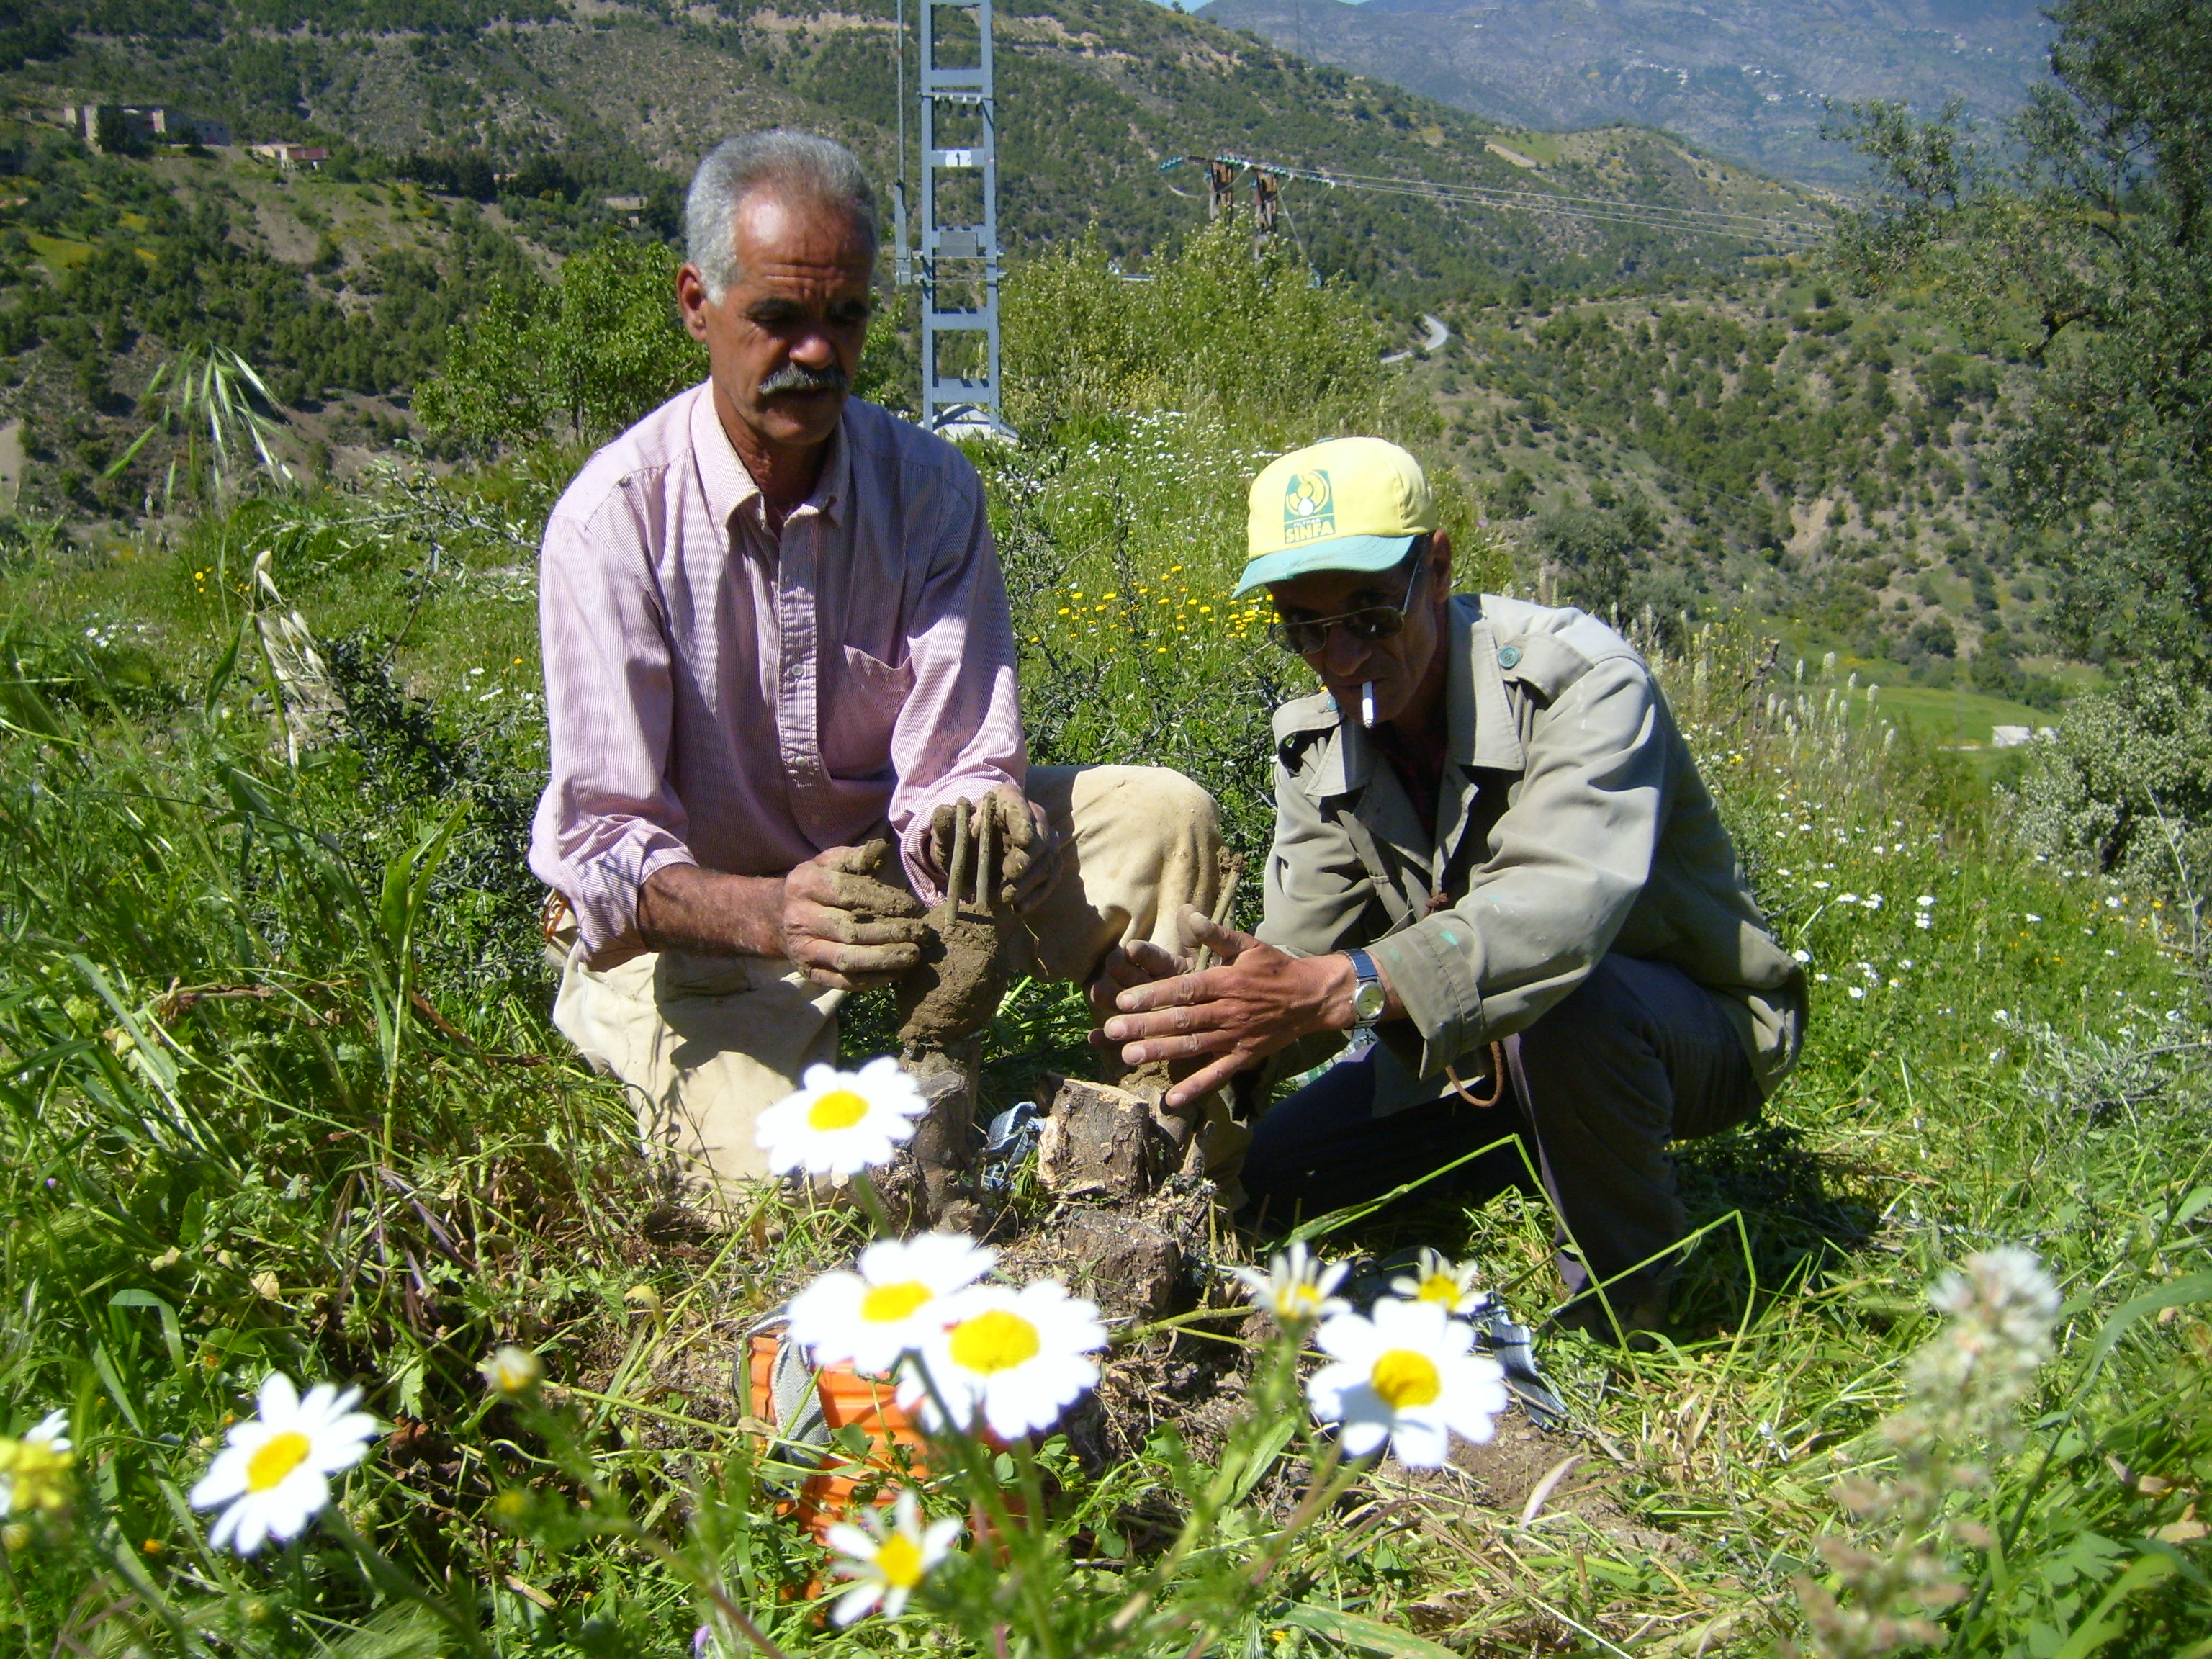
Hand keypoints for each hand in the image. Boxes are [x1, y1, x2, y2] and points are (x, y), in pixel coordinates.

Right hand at [781, 840, 929, 989]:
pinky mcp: (809, 973)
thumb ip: (856, 857)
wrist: (777, 917)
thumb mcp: (830, 862)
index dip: (882, 901)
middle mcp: (800, 918)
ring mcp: (803, 949)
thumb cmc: (816, 886)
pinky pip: (842, 982)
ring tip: (913, 954)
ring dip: (884, 959)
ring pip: (847, 959)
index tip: (910, 907)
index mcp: (804, 885)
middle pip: (850, 930)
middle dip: (890, 932)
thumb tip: (882, 851)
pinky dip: (871, 980)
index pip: (847, 894)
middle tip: (921, 933)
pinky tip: (896, 973)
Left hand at [928, 785, 1060, 910]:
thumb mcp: (948, 830)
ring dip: (1029, 882)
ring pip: (1048, 859)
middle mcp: (1033, 815)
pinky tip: (1019, 909)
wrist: (971, 850)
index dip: (1024, 823)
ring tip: (1007, 899)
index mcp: (1007, 798)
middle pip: (1041, 836)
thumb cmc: (961, 835)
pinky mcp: (1049, 861)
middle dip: (1026, 860)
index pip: (1020, 806)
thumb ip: (943, 823)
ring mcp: (1045, 839)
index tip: (1022, 842)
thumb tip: (942, 812)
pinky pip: (1051, 878)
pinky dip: (1037, 895)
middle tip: (1009, 878)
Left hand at [1099, 908, 1365, 1106]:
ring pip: (1192, 1046)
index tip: (1123, 1001)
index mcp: (1225, 981)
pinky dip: (1196, 1087)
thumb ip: (1218, 934)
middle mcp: (1228, 1011)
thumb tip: (1191, 916)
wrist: (1312, 997)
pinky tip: (1173, 1099)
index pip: (1183, 989)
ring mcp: (1235, 1037)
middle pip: (1181, 1019)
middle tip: (1112, 1031)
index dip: (1152, 995)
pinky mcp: (1243, 1057)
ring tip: (1129, 1057)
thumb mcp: (1249, 945)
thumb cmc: (1275, 968)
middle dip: (1144, 1025)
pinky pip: (1217, 1075)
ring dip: (1161, 1052)